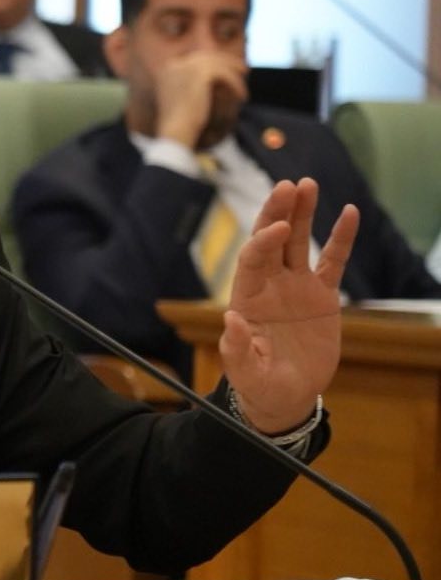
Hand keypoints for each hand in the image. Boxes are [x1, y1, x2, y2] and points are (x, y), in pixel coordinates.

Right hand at [154, 52, 247, 148]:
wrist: (176, 130)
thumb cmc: (179, 122)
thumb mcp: (183, 97)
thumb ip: (193, 83)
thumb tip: (213, 79)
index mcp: (169, 67)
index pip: (196, 59)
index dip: (213, 63)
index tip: (226, 70)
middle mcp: (177, 63)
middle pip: (208, 57)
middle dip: (227, 62)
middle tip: (242, 70)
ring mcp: (189, 66)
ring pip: (219, 63)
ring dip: (234, 72)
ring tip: (244, 82)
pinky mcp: (202, 73)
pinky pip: (226, 74)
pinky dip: (236, 84)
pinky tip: (242, 97)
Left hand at [218, 178, 357, 432]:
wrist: (284, 395)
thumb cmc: (258, 384)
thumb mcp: (246, 371)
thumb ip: (237, 347)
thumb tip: (230, 318)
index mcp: (247, 296)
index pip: (253, 258)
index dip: (263, 241)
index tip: (277, 227)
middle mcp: (269, 284)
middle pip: (272, 239)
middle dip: (277, 212)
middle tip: (288, 185)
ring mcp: (295, 286)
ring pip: (299, 241)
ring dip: (302, 213)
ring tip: (308, 183)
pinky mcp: (322, 295)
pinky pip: (333, 261)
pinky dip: (341, 238)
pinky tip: (350, 212)